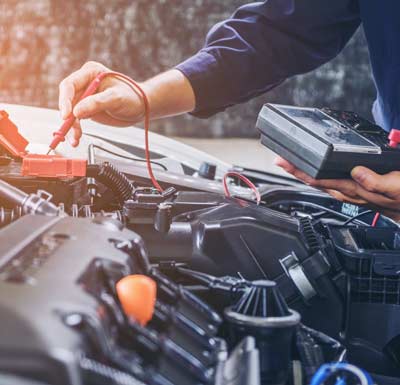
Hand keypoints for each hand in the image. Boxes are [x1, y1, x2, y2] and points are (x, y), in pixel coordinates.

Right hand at [58, 61, 145, 145]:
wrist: (141, 107)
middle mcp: (84, 83)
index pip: (70, 85)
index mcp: (90, 72)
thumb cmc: (133, 97)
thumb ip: (97, 103)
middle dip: (67, 116)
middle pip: (67, 100)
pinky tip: (76, 138)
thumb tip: (77, 112)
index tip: (67, 115)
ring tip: (76, 139)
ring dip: (71, 126)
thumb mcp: (116, 98)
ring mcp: (85, 97)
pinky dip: (75, 130)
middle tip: (71, 129)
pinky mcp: (87, 109)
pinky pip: (76, 120)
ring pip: (70, 112)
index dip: (65, 100)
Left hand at [275, 157, 399, 220]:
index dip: (302, 172)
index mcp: (357, 190)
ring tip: (295, 167)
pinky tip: (322, 176)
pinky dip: (324, 179)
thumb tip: (356, 171)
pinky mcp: (362, 192)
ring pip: (325, 184)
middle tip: (281, 161)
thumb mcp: (398, 187)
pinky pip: (336, 185)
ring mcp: (356, 194)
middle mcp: (352, 193)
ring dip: (309, 175)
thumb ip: (376, 182)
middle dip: (298, 172)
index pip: (322, 180)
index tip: (286, 163)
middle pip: (318, 182)